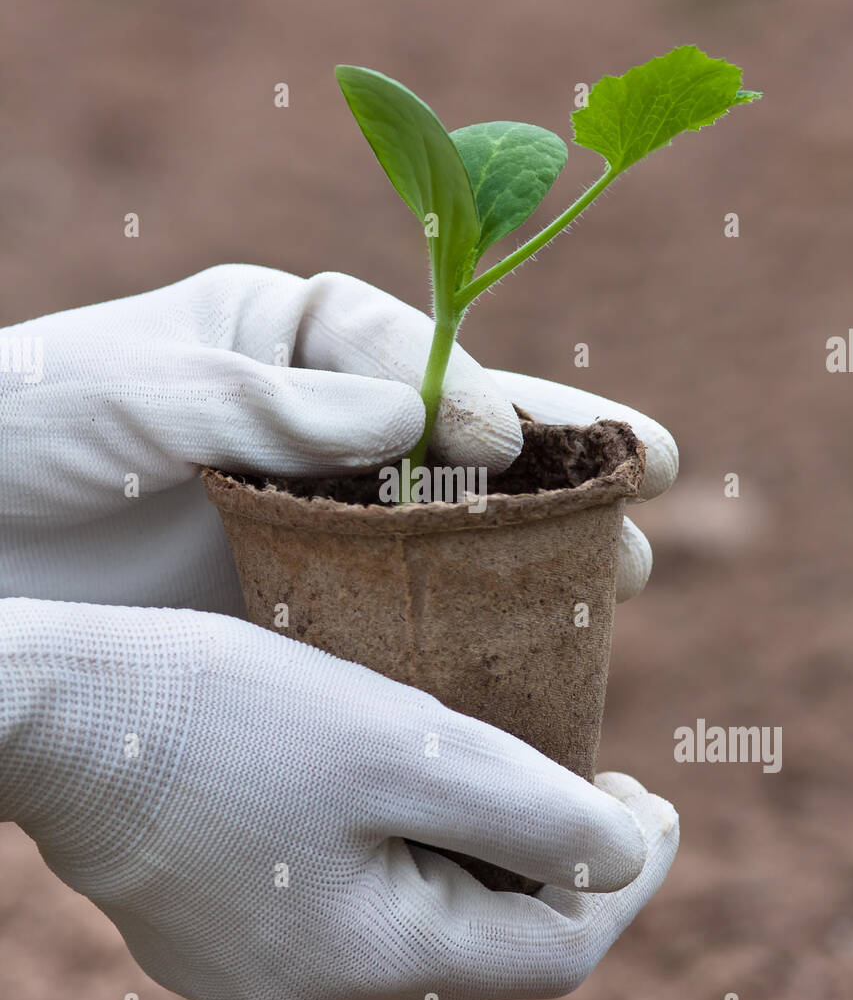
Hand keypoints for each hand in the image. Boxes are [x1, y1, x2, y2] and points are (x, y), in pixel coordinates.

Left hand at [0, 265, 675, 610]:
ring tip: (622, 576)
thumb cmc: (17, 434)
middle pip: (455, 438)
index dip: (472, 389)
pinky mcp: (290, 607)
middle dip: (552, 463)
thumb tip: (418, 415)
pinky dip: (453, 634)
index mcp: (279, 339)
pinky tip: (519, 660)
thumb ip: (268, 402)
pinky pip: (389, 616)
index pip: (405, 352)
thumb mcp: (135, 393)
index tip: (506, 435)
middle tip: (644, 489)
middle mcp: (311, 424)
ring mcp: (308, 520)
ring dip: (533, 552)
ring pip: (441, 533)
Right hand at [0, 597, 677, 999]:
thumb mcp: (404, 746)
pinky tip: (395, 781)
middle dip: (551, 860)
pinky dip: (399, 846)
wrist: (55, 707)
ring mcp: (253, 963)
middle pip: (482, 940)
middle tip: (589, 770)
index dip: (627, 877)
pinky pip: (345, 897)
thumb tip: (626, 857)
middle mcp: (311, 989)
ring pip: (413, 917)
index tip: (660, 797)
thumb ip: (528, 812)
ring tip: (498, 763)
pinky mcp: (215, 921)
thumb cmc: (225, 712)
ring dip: (473, 849)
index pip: (553, 950)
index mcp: (370, 958)